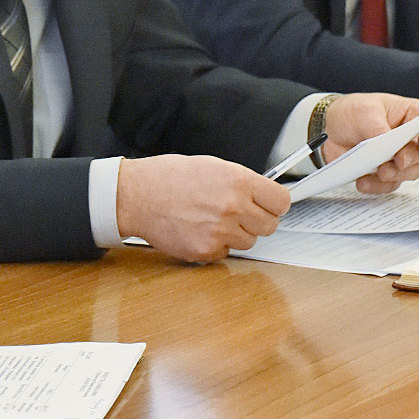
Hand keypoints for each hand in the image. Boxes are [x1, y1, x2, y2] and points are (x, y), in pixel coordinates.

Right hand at [116, 154, 288, 262]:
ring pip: (248, 241)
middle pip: (270, 226)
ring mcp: (220, 231)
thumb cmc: (169, 177)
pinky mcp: (206, 250)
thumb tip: (263, 195)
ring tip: (211, 218)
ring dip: (236, 233)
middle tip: (238, 213)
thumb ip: (241, 182)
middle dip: (256, 220)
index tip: (270, 205)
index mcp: (237, 180)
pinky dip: (216, 244)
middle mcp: (233, 206)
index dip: (275, 204)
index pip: (281, 201)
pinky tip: (198, 229)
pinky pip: (225, 252)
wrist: (138, 195)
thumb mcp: (212, 166)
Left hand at [318, 93, 418, 193]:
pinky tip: (362, 181)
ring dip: (397, 174)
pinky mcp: (386, 173)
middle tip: (398, 160)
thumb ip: (376, 124)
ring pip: (411, 172)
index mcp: (413, 115)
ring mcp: (400, 157)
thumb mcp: (363, 109)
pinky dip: (377, 185)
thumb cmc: (353, 111)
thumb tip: (384, 141)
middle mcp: (411, 138)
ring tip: (380, 171)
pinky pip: (389, 185)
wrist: (329, 127)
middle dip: (412, 158)